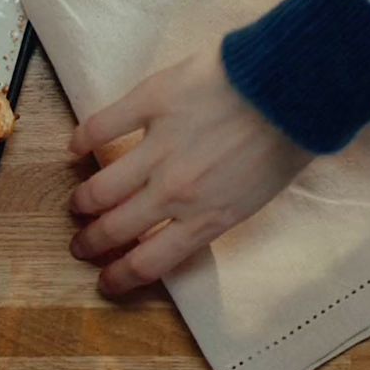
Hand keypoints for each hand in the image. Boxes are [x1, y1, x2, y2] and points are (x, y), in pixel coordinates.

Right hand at [68, 48, 311, 295]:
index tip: (105, 281)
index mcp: (207, 218)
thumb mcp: (258, 196)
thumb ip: (218, 212)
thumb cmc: (288, 139)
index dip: (120, 277)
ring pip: (101, 187)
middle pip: (116, 229)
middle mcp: (175, 192)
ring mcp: (158, 148)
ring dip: (83, 201)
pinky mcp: (150, 103)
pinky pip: (102, 127)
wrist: (294, 88)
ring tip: (77, 203)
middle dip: (92, 243)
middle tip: (81, 244)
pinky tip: (75, 147)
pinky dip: (82, 140)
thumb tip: (192, 220)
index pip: (149, 263)